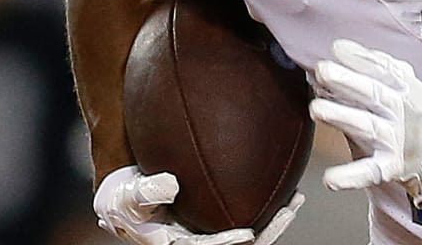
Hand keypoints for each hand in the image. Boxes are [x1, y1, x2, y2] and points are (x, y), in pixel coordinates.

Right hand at [93, 166, 303, 244]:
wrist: (125, 194)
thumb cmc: (125, 199)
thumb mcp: (128, 196)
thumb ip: (148, 191)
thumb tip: (172, 185)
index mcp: (178, 243)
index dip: (229, 244)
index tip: (248, 234)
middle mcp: (199, 238)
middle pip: (240, 243)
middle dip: (267, 231)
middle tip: (289, 210)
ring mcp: (211, 227)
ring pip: (250, 227)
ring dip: (274, 217)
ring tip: (296, 198)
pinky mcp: (217, 215)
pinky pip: (247, 210)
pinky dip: (267, 201)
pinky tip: (284, 184)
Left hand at [309, 39, 421, 215]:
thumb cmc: (421, 119)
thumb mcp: (410, 88)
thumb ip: (379, 69)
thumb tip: (342, 48)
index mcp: (406, 89)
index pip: (382, 70)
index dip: (359, 59)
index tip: (337, 49)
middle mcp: (403, 112)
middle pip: (374, 94)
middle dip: (347, 81)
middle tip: (323, 70)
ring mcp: (398, 140)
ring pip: (368, 126)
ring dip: (343, 117)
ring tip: (317, 108)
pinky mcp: (393, 167)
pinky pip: (370, 171)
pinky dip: (351, 176)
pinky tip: (332, 179)